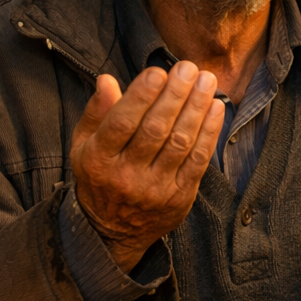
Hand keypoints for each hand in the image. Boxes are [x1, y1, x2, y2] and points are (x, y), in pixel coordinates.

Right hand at [70, 63, 224, 271]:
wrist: (113, 232)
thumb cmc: (101, 176)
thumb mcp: (84, 146)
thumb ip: (96, 113)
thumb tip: (106, 80)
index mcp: (98, 160)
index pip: (121, 123)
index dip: (141, 96)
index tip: (158, 71)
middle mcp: (125, 176)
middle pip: (155, 130)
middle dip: (175, 95)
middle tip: (189, 68)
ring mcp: (154, 189)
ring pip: (180, 143)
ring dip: (196, 109)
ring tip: (207, 81)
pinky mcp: (179, 197)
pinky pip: (198, 161)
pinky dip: (209, 132)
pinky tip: (215, 108)